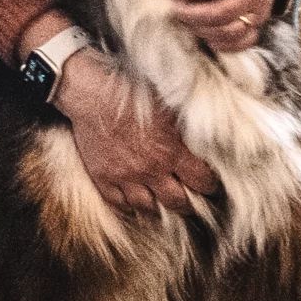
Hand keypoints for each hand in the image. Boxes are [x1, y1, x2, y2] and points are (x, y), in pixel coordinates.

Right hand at [54, 51, 210, 215]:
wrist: (91, 93)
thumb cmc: (131, 92)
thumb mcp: (169, 105)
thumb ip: (187, 128)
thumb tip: (208, 137)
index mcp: (171, 151)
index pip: (202, 181)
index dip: (209, 185)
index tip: (209, 184)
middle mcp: (150, 170)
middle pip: (177, 202)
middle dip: (188, 204)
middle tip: (191, 201)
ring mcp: (124, 177)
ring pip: (148, 208)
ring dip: (158, 207)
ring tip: (163, 203)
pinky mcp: (103, 178)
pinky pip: (118, 204)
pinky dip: (129, 206)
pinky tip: (135, 202)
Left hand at [168, 0, 284, 55]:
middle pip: (221, 13)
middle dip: (191, 13)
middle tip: (172, 7)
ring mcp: (261, 11)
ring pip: (230, 32)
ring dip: (202, 30)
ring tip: (184, 19)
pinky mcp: (260, 24)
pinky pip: (243, 43)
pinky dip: (222, 44)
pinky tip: (205, 35)